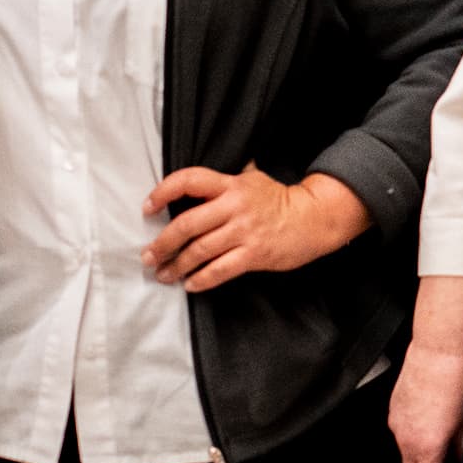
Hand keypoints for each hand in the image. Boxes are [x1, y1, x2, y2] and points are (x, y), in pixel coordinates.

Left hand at [140, 166, 370, 292]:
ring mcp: (244, 231)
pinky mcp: (255, 254)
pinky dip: (201, 279)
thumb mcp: (253, 178)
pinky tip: (190, 284)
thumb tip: (200, 178)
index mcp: (230, 184)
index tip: (148, 207)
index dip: (163, 192)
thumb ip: (226, 178)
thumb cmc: (279, 199)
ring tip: (163, 274)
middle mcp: (234, 206)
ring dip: (177, 265)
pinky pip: (220, 270)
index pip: (189, 180)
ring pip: (200, 250)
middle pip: (187, 223)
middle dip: (163, 242)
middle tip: (148, 256)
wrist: (314, 218)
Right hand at [388, 340, 462, 462]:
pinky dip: (414, 437)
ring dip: (421, 456)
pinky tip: (432, 423)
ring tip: (442, 445)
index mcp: (425, 446)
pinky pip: (401, 432)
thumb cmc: (457, 380)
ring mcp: (397, 422)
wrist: (437, 347)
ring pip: (405, 452)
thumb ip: (461, 449)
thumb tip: (461, 462)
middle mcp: (405, 438)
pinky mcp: (394, 407)